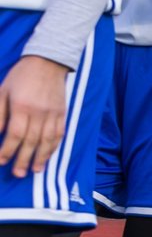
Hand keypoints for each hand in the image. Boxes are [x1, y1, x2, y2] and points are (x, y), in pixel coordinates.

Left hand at [0, 55, 71, 177]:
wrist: (48, 62)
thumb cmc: (20, 76)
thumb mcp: (2, 91)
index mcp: (21, 106)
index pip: (14, 134)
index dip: (7, 150)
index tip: (1, 161)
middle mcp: (39, 113)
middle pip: (31, 141)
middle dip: (23, 159)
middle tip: (18, 174)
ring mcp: (53, 114)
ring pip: (47, 141)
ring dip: (41, 157)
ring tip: (35, 170)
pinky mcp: (62, 113)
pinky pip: (59, 134)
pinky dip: (54, 147)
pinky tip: (48, 155)